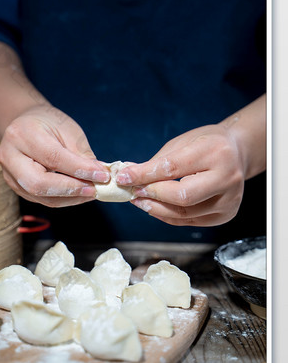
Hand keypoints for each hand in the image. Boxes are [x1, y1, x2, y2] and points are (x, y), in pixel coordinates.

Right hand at [0, 104, 109, 206]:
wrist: (27, 124)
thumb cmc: (49, 124)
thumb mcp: (68, 130)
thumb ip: (81, 154)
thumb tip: (100, 176)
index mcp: (22, 134)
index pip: (53, 157)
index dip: (79, 169)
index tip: (102, 175)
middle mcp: (9, 156)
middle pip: (38, 183)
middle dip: (71, 189)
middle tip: (95, 189)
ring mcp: (9, 174)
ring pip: (41, 196)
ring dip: (70, 198)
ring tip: (91, 192)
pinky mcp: (16, 187)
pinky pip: (41, 199)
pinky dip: (63, 199)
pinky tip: (79, 194)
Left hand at [116, 124, 246, 226]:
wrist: (238, 152)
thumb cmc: (207, 144)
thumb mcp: (183, 142)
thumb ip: (159, 161)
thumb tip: (131, 177)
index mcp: (216, 152)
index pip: (173, 168)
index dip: (144, 175)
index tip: (124, 177)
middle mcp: (227, 177)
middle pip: (182, 196)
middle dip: (152, 195)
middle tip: (133, 192)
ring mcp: (229, 199)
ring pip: (185, 213)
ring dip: (156, 209)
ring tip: (140, 200)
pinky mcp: (226, 214)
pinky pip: (190, 220)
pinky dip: (168, 216)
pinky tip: (155, 208)